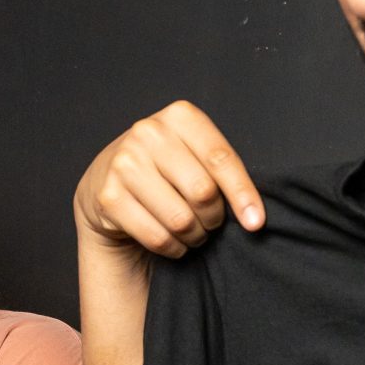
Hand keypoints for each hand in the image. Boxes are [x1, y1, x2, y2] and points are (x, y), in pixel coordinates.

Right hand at [74, 102, 262, 260]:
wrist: (108, 179)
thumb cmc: (168, 168)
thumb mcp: (196, 153)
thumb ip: (224, 172)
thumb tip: (254, 218)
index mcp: (179, 116)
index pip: (221, 159)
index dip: (242, 195)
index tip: (256, 223)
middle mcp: (148, 133)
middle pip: (203, 192)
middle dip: (214, 217)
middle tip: (210, 221)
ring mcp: (124, 164)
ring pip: (181, 219)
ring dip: (195, 236)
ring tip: (193, 231)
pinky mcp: (109, 197)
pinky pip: (158, 237)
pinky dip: (174, 248)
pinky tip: (173, 241)